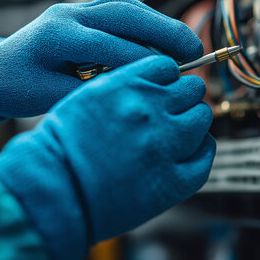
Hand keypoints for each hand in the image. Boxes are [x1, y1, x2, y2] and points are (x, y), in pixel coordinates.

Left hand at [0, 0, 202, 124]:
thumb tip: (133, 94)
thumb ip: (88, 94)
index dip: (140, 60)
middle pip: (124, 14)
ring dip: (161, 24)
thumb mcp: (48, 99)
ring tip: (189, 44)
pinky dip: (149, 23)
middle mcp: (68, 15)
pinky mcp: (86, 13)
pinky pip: (123, 11)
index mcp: (54, 35)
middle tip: (194, 50)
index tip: (169, 76)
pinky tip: (168, 39)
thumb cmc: (17, 87)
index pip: (107, 44)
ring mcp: (77, 10)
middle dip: (163, 31)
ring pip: (128, 8)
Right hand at [0, 55, 214, 259]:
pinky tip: (186, 154)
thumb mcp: (85, 98)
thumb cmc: (61, 149)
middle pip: (191, 89)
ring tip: (176, 134)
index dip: (167, 78)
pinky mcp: (174, 180)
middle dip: (182, 98)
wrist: (53, 193)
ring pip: (202, 117)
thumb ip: (123, 86)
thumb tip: (154, 85)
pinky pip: (206, 154)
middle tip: (172, 112)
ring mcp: (165, 146)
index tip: (163, 89)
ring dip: (193, 122)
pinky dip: (201, 150)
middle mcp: (148, 110)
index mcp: (124, 86)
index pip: (167, 66)